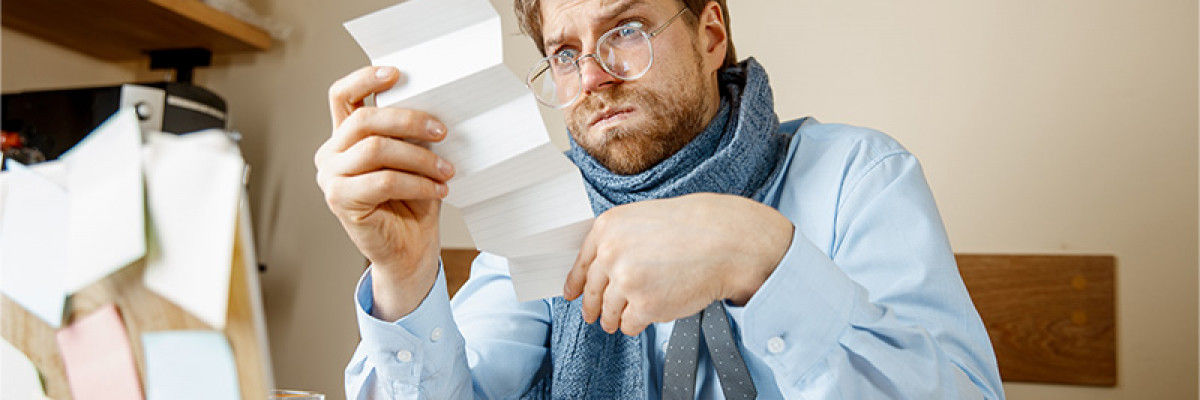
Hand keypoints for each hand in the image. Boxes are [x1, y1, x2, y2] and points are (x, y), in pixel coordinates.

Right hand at [314, 66, 455, 319]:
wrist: (410, 250)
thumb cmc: (413, 203)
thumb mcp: (414, 160)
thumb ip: (410, 134)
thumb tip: (434, 108)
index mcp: (345, 136)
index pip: (342, 95)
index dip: (366, 78)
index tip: (397, 73)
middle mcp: (331, 153)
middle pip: (364, 120)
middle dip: (409, 120)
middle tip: (442, 131)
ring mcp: (331, 177)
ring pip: (375, 149)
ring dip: (419, 158)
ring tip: (447, 170)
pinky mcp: (340, 200)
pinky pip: (383, 180)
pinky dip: (417, 183)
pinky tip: (438, 189)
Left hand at [563, 193, 793, 335]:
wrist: (725, 241)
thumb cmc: (693, 228)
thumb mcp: (644, 220)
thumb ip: (619, 241)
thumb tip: (603, 268)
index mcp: (607, 228)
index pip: (582, 263)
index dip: (577, 283)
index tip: (573, 294)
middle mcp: (610, 254)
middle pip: (592, 292)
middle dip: (594, 307)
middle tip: (596, 316)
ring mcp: (626, 281)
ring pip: (609, 312)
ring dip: (615, 319)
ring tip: (625, 318)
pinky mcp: (644, 306)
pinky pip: (629, 324)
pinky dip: (637, 324)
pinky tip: (649, 314)